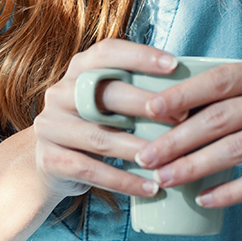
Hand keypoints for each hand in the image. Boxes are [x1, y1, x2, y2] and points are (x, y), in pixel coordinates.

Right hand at [33, 39, 178, 199]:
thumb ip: (136, 88)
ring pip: (100, 137)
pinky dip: (124, 181)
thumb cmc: (96, 124)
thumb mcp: (108, 100)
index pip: (108, 52)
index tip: (174, 64)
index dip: (140, 56)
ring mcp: (50, 125)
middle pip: (106, 95)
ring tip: (170, 159)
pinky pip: (91, 170)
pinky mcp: (49, 159)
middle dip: (147, 105)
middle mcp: (60, 92)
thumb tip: (191, 90)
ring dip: (139, 149)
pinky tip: (151, 188)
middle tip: (182, 117)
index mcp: (79, 68)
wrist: (51, 164)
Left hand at [130, 57, 241, 207]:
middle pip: (221, 118)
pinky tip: (205, 199)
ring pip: (237, 149)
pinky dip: (231, 191)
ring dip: (195, 167)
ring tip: (165, 179)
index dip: (182, 95)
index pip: (219, 79)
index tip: (148, 110)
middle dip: (177, 139)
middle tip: (145, 156)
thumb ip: (241, 95)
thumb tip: (178, 114)